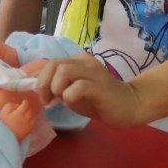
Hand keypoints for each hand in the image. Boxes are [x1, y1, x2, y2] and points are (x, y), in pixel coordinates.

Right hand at [0, 98, 36, 141]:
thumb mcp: (4, 111)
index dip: (25, 102)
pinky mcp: (29, 131)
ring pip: (33, 117)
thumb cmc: (3, 123)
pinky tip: (29, 120)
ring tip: (28, 113)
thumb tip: (17, 106)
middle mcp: (26, 118)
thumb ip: (11, 106)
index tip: (24, 101)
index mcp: (20, 113)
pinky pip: (33, 124)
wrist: (5, 136)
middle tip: (25, 107)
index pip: (25, 105)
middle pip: (30, 111)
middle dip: (28, 108)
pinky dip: (32, 120)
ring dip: (31, 114)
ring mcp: (28, 125)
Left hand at [30, 54, 147, 128]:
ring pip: (63, 70)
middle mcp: (84, 62)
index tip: (37, 93)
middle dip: (43, 83)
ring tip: (60, 100)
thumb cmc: (99, 101)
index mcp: (77, 61)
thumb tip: (37, 88)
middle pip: (53, 63)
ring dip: (55, 88)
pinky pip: (77, 87)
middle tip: (47, 100)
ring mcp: (93, 72)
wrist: (130, 107)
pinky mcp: (100, 86)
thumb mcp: (73, 92)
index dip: (37, 77)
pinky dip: (69, 97)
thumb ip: (58, 87)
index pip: (49, 62)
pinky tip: (73, 103)